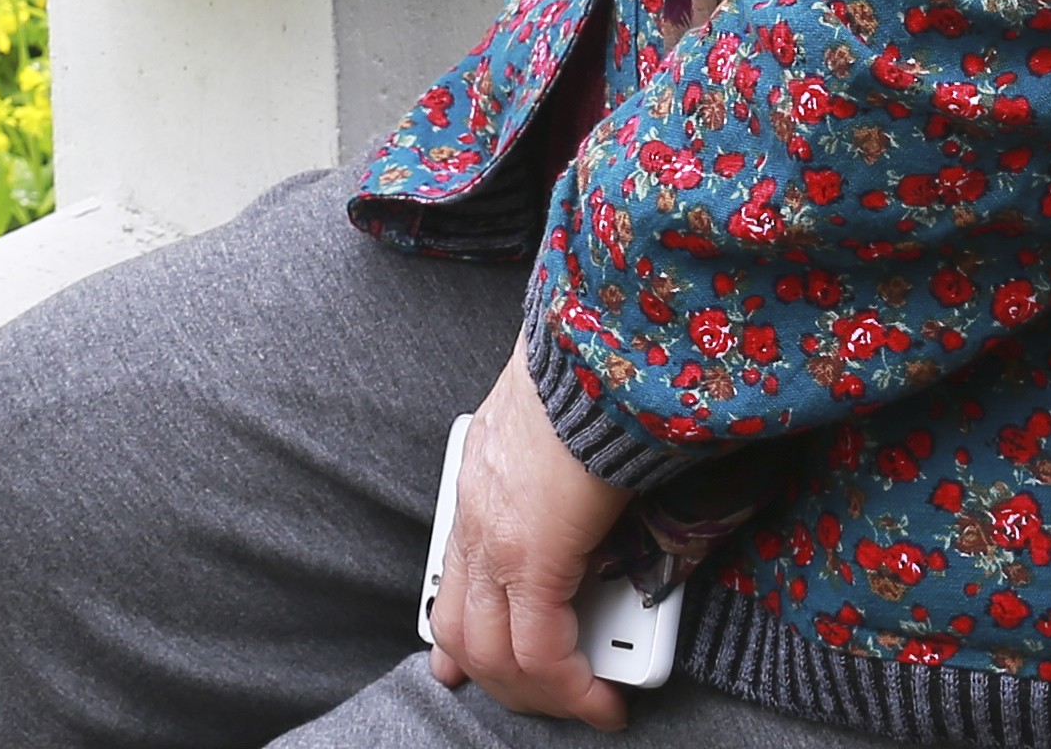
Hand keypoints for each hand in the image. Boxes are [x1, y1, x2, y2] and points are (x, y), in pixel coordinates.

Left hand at [422, 350, 639, 728]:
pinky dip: (571, 686)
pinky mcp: (535, 554)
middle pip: (465, 631)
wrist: (600, 345)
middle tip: (545, 699)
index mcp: (481, 483)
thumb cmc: (593, 371)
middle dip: (504, 680)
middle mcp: (478, 517)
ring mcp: (499, 539)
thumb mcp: (558, 425)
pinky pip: (541, 651)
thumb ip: (562, 466)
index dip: (455, 636)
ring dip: (539, 692)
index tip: (457, 669)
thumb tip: (596, 482)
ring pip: (494, 653)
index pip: (450, 581)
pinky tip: (599, 700)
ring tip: (582, 704)